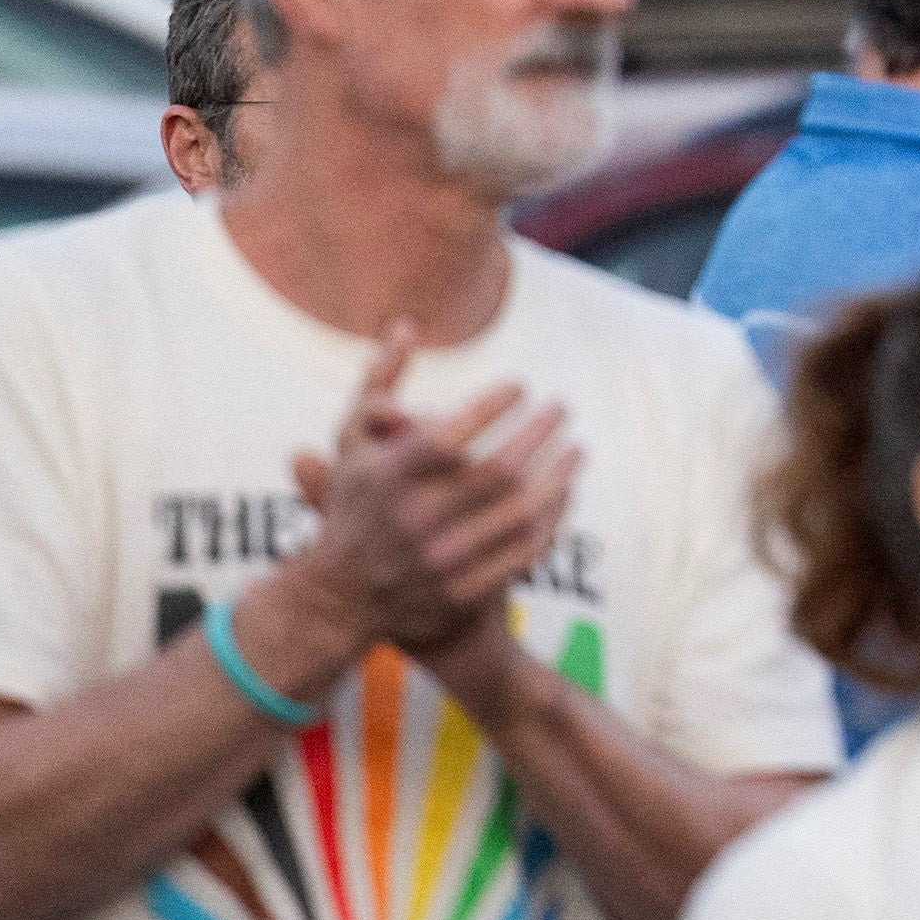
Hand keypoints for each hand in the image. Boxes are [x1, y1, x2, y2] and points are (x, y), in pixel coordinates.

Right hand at [294, 328, 579, 653]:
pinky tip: (566, 491)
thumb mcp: (352, 444)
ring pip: (522, 511)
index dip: (493, 406)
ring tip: (577, 447)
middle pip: (498, 471)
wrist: (342, 596)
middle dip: (539, 432)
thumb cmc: (355, 504)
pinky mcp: (465, 589)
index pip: (451, 435)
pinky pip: (526, 548)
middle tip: (562, 407)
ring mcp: (443, 559)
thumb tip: (405, 324)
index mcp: (388, 481)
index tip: (520, 386)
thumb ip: (379, 384)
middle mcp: (415, 521)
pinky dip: (553, 517)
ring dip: (559, 474)